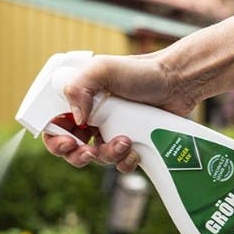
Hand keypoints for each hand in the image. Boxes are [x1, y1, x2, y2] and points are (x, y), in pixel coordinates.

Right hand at [42, 51, 195, 171]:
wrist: (178, 83)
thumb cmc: (141, 71)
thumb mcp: (103, 69)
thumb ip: (79, 86)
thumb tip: (77, 118)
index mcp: (79, 100)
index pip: (54, 125)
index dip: (55, 139)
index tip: (68, 143)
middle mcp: (92, 118)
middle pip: (72, 148)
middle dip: (78, 156)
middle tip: (89, 153)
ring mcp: (111, 132)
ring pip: (98, 158)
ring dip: (107, 156)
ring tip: (124, 141)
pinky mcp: (131, 144)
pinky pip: (120, 164)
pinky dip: (125, 162)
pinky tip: (134, 149)